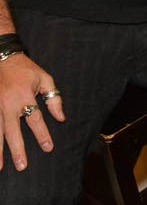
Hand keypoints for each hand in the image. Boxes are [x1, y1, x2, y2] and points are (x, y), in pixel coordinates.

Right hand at [0, 54, 64, 170]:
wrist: (2, 59)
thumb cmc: (26, 70)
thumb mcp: (45, 79)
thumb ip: (53, 98)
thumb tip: (61, 118)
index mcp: (24, 96)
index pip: (36, 119)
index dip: (42, 134)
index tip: (48, 148)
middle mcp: (8, 104)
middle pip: (13, 131)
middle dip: (18, 149)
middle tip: (22, 166)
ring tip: (0, 168)